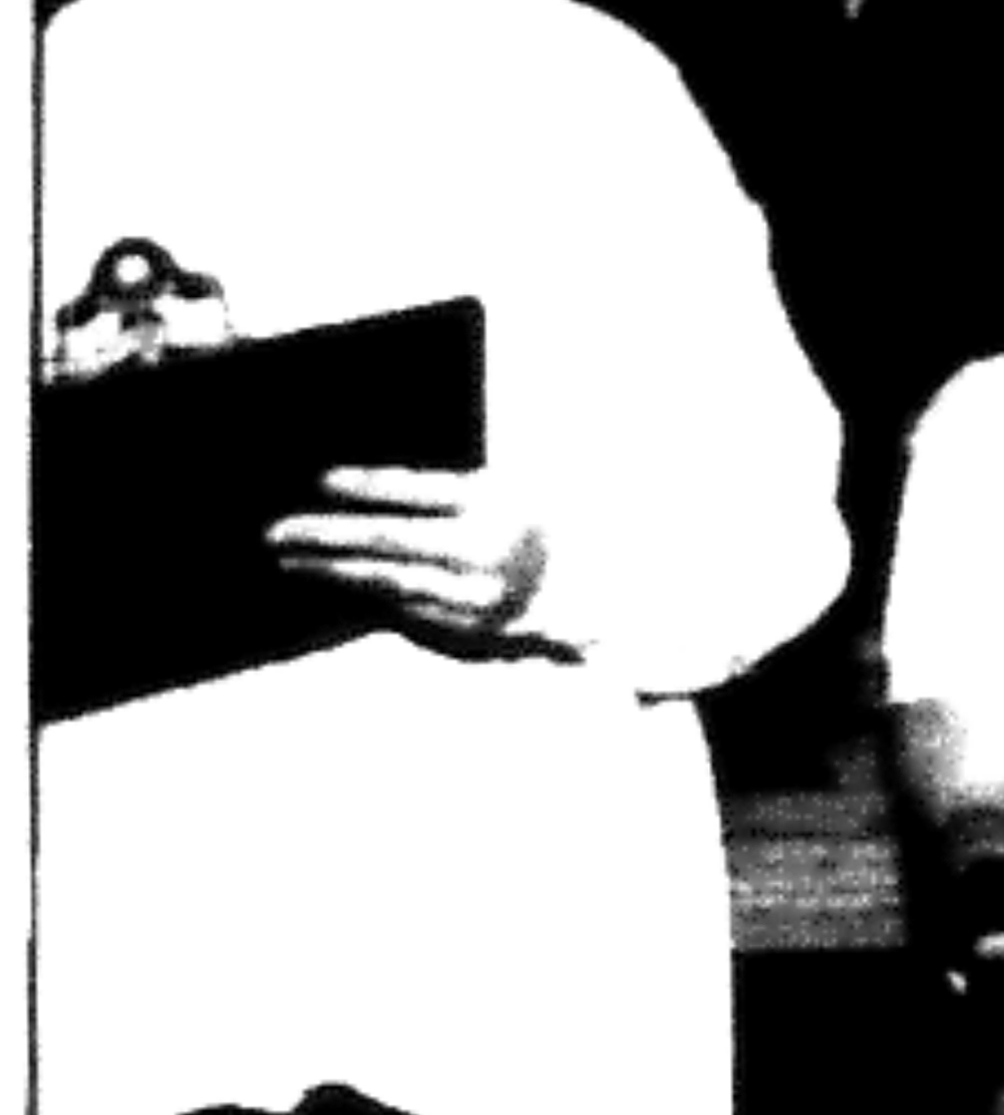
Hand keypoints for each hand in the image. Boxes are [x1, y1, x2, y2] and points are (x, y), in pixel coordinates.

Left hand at [267, 466, 549, 641]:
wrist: (615, 601)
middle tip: (277, 531)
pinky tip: (338, 585)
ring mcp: (474, 598)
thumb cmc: (561, 532)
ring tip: (292, 559)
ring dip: (333, 571)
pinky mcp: (470, 633)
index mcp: (501, 505)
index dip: (367, 486)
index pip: (417, 489)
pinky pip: (405, 611)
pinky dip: (367, 598)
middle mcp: (483, 553)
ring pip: (387, 583)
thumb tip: (381, 492)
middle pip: (388, 541)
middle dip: (327, 535)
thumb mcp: (524, 493)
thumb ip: (462, 493)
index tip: (322, 481)